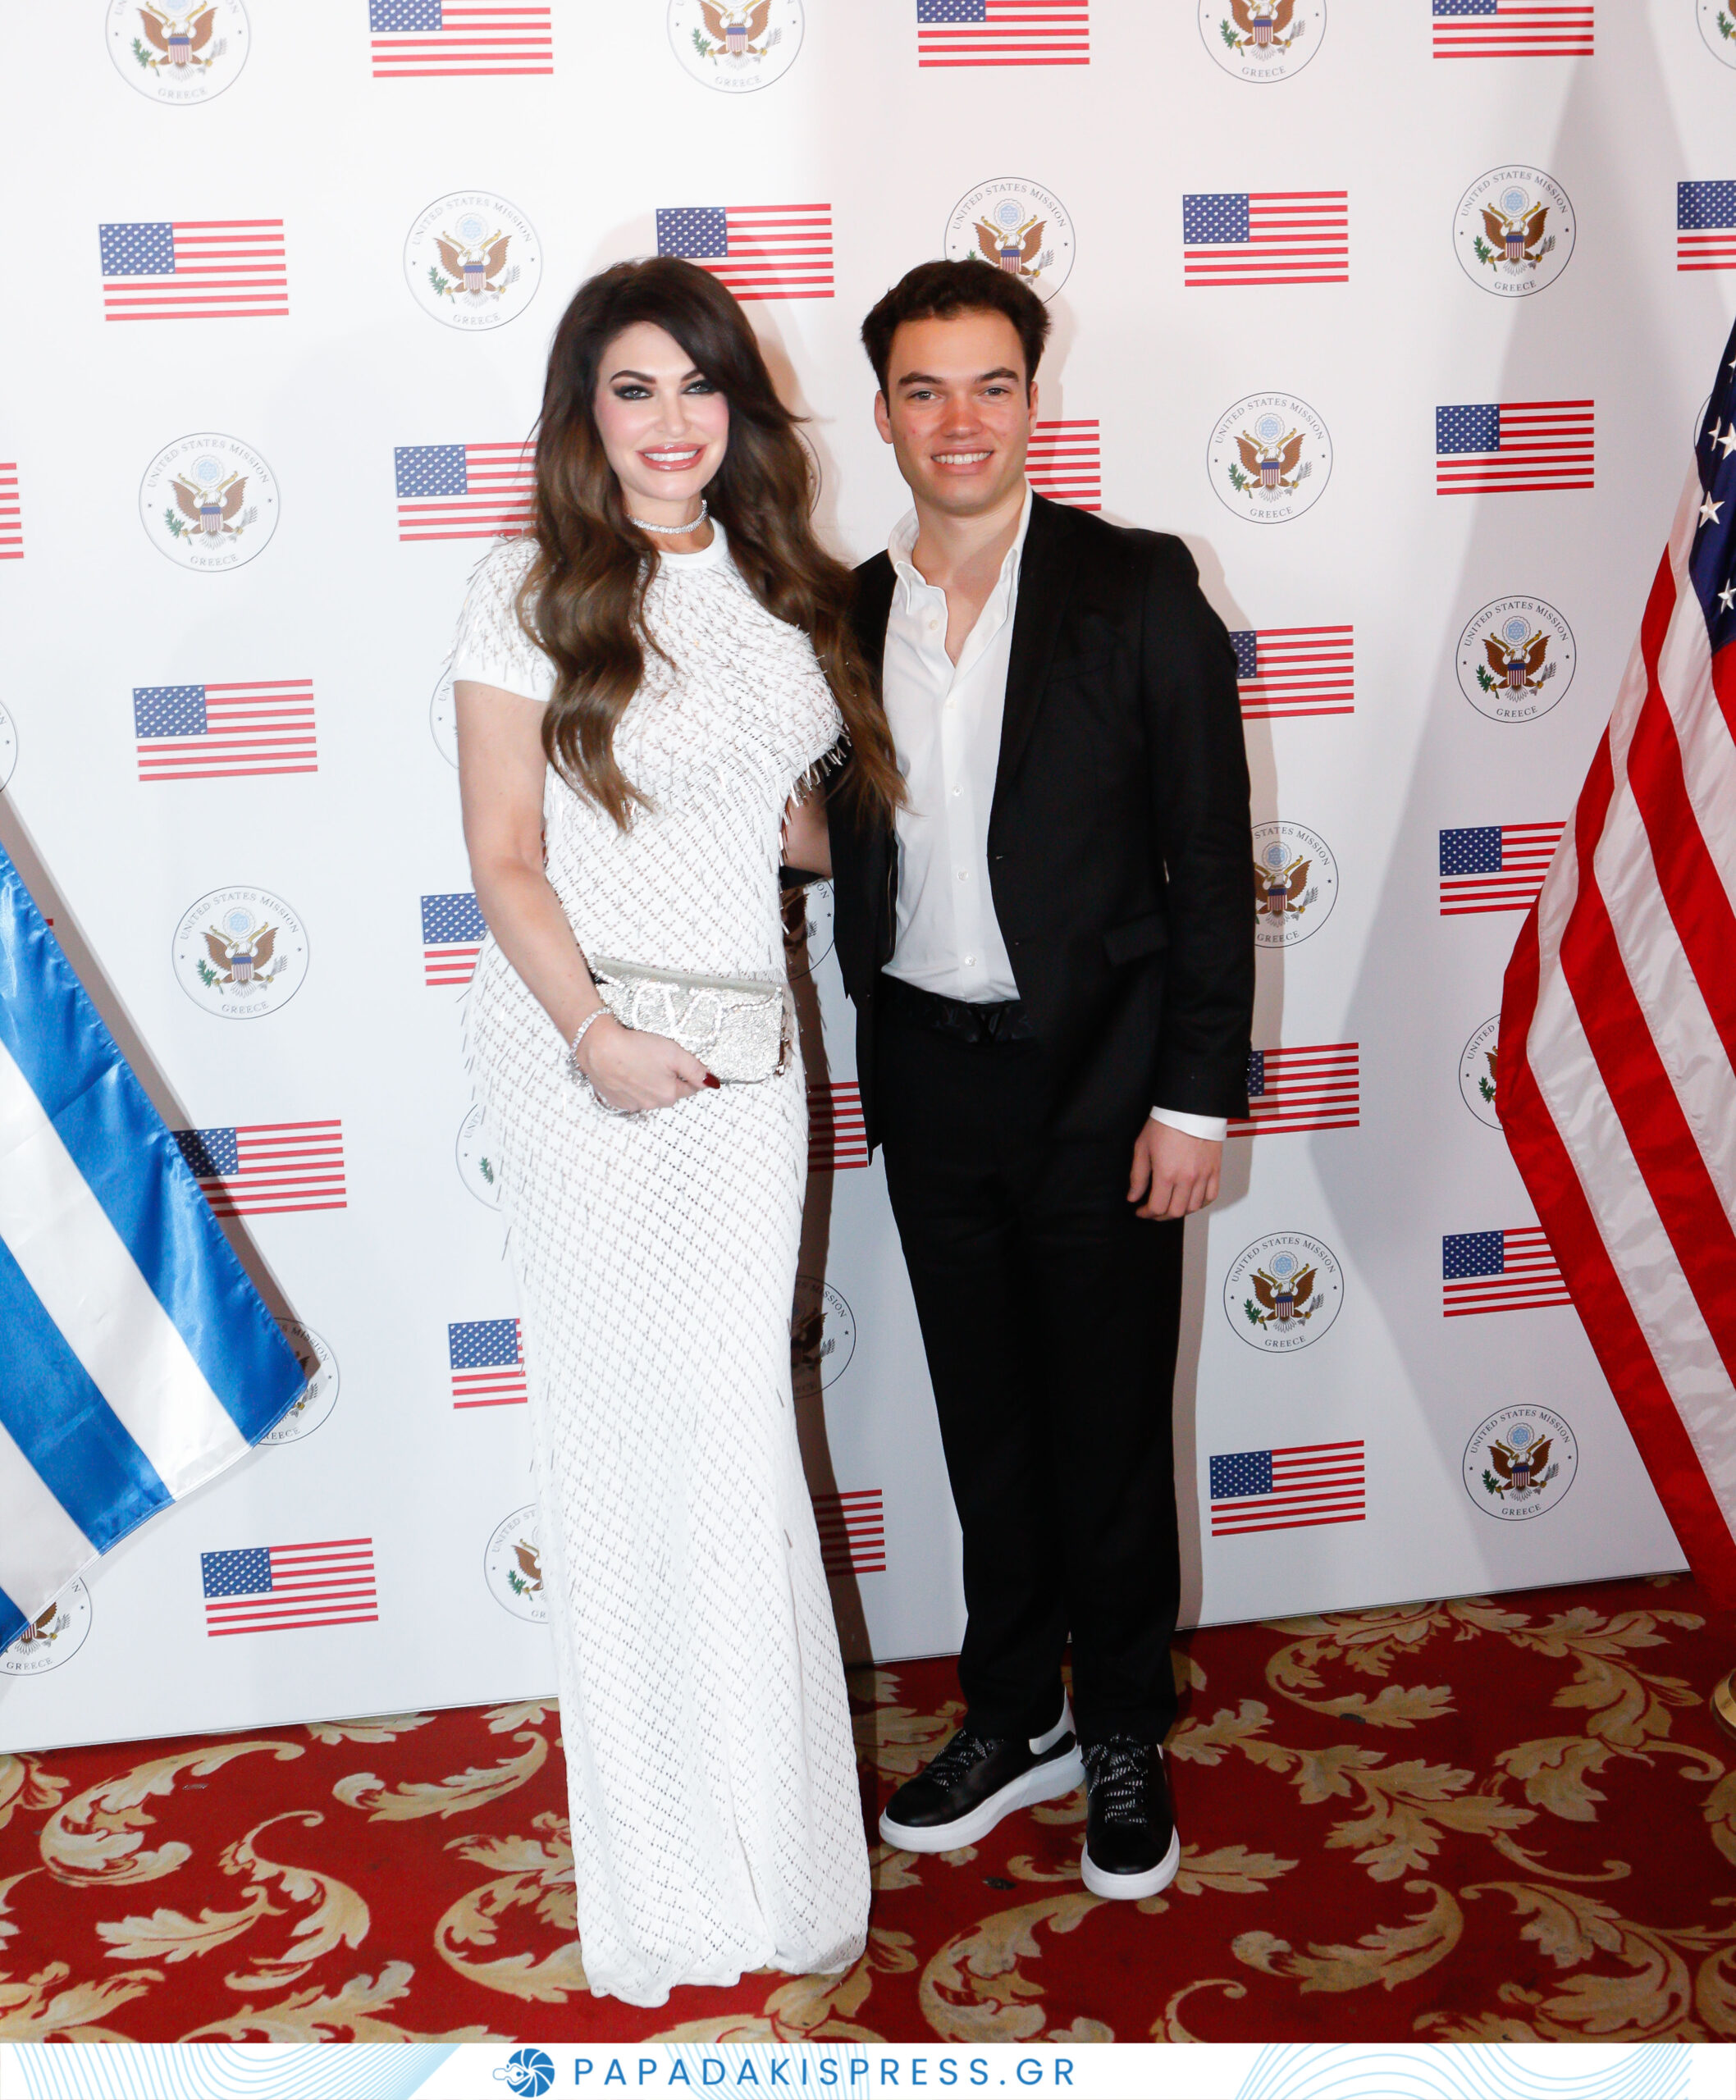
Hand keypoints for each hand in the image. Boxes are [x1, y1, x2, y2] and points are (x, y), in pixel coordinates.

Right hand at [575, 1013, 714, 1111]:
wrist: (599, 1048)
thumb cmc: (635, 1048)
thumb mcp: (674, 1053)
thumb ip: (695, 1069)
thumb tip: (712, 1083)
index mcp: (669, 1095)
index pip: (690, 1088)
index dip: (688, 1073)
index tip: (679, 1061)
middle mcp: (651, 1104)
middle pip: (669, 1092)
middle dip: (668, 1078)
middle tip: (657, 1058)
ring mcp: (632, 1104)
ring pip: (650, 1094)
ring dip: (649, 1082)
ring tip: (638, 1062)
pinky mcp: (615, 1100)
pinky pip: (631, 1095)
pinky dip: (631, 1085)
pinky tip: (626, 1070)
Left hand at [1128, 1123, 1220, 1220]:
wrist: (1190, 1108)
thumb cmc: (1165, 1123)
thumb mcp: (1142, 1148)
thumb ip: (1137, 1176)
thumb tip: (1133, 1197)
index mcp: (1166, 1174)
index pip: (1157, 1207)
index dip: (1146, 1213)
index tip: (1141, 1210)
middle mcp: (1187, 1179)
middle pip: (1175, 1212)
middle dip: (1161, 1216)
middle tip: (1153, 1211)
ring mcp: (1203, 1176)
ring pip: (1193, 1207)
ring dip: (1179, 1211)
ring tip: (1170, 1205)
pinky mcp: (1215, 1171)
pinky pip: (1211, 1196)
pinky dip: (1200, 1203)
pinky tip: (1190, 1200)